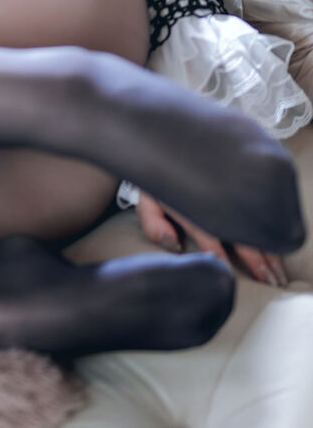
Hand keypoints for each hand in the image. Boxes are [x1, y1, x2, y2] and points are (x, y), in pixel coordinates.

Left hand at [136, 190, 285, 286]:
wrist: (171, 145)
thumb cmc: (160, 180)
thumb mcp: (146, 200)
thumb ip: (153, 223)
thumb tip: (175, 245)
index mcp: (191, 207)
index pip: (210, 238)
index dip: (220, 257)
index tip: (232, 275)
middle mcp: (215, 202)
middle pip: (241, 234)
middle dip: (257, 260)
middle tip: (271, 282)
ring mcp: (229, 194)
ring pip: (255, 225)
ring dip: (269, 249)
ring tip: (279, 273)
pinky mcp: (240, 185)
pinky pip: (261, 208)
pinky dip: (271, 228)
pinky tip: (280, 243)